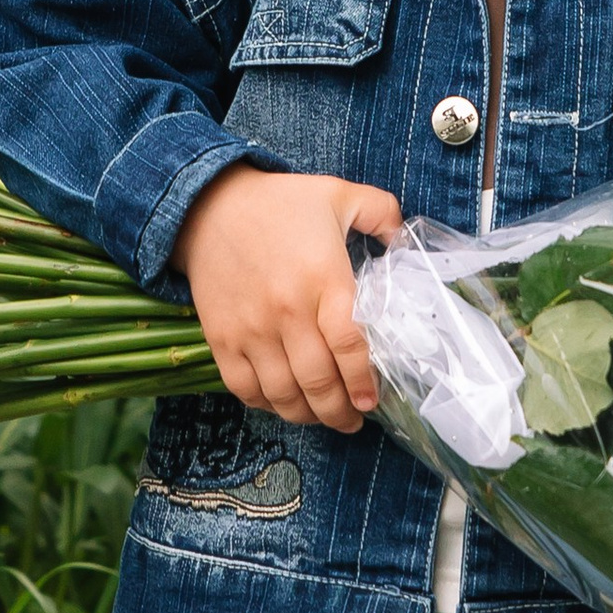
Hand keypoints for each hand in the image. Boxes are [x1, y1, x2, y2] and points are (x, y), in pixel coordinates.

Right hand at [168, 166, 402, 431]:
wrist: (208, 205)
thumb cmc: (280, 202)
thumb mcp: (339, 193)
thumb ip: (382, 213)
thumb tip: (405, 241)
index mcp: (323, 278)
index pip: (349, 345)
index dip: (362, 381)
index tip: (372, 400)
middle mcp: (287, 310)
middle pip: (318, 381)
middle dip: (340, 412)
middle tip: (353, 419)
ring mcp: (251, 329)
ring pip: (283, 393)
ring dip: (307, 415)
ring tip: (323, 418)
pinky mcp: (222, 338)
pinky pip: (245, 388)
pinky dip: (266, 405)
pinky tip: (284, 403)